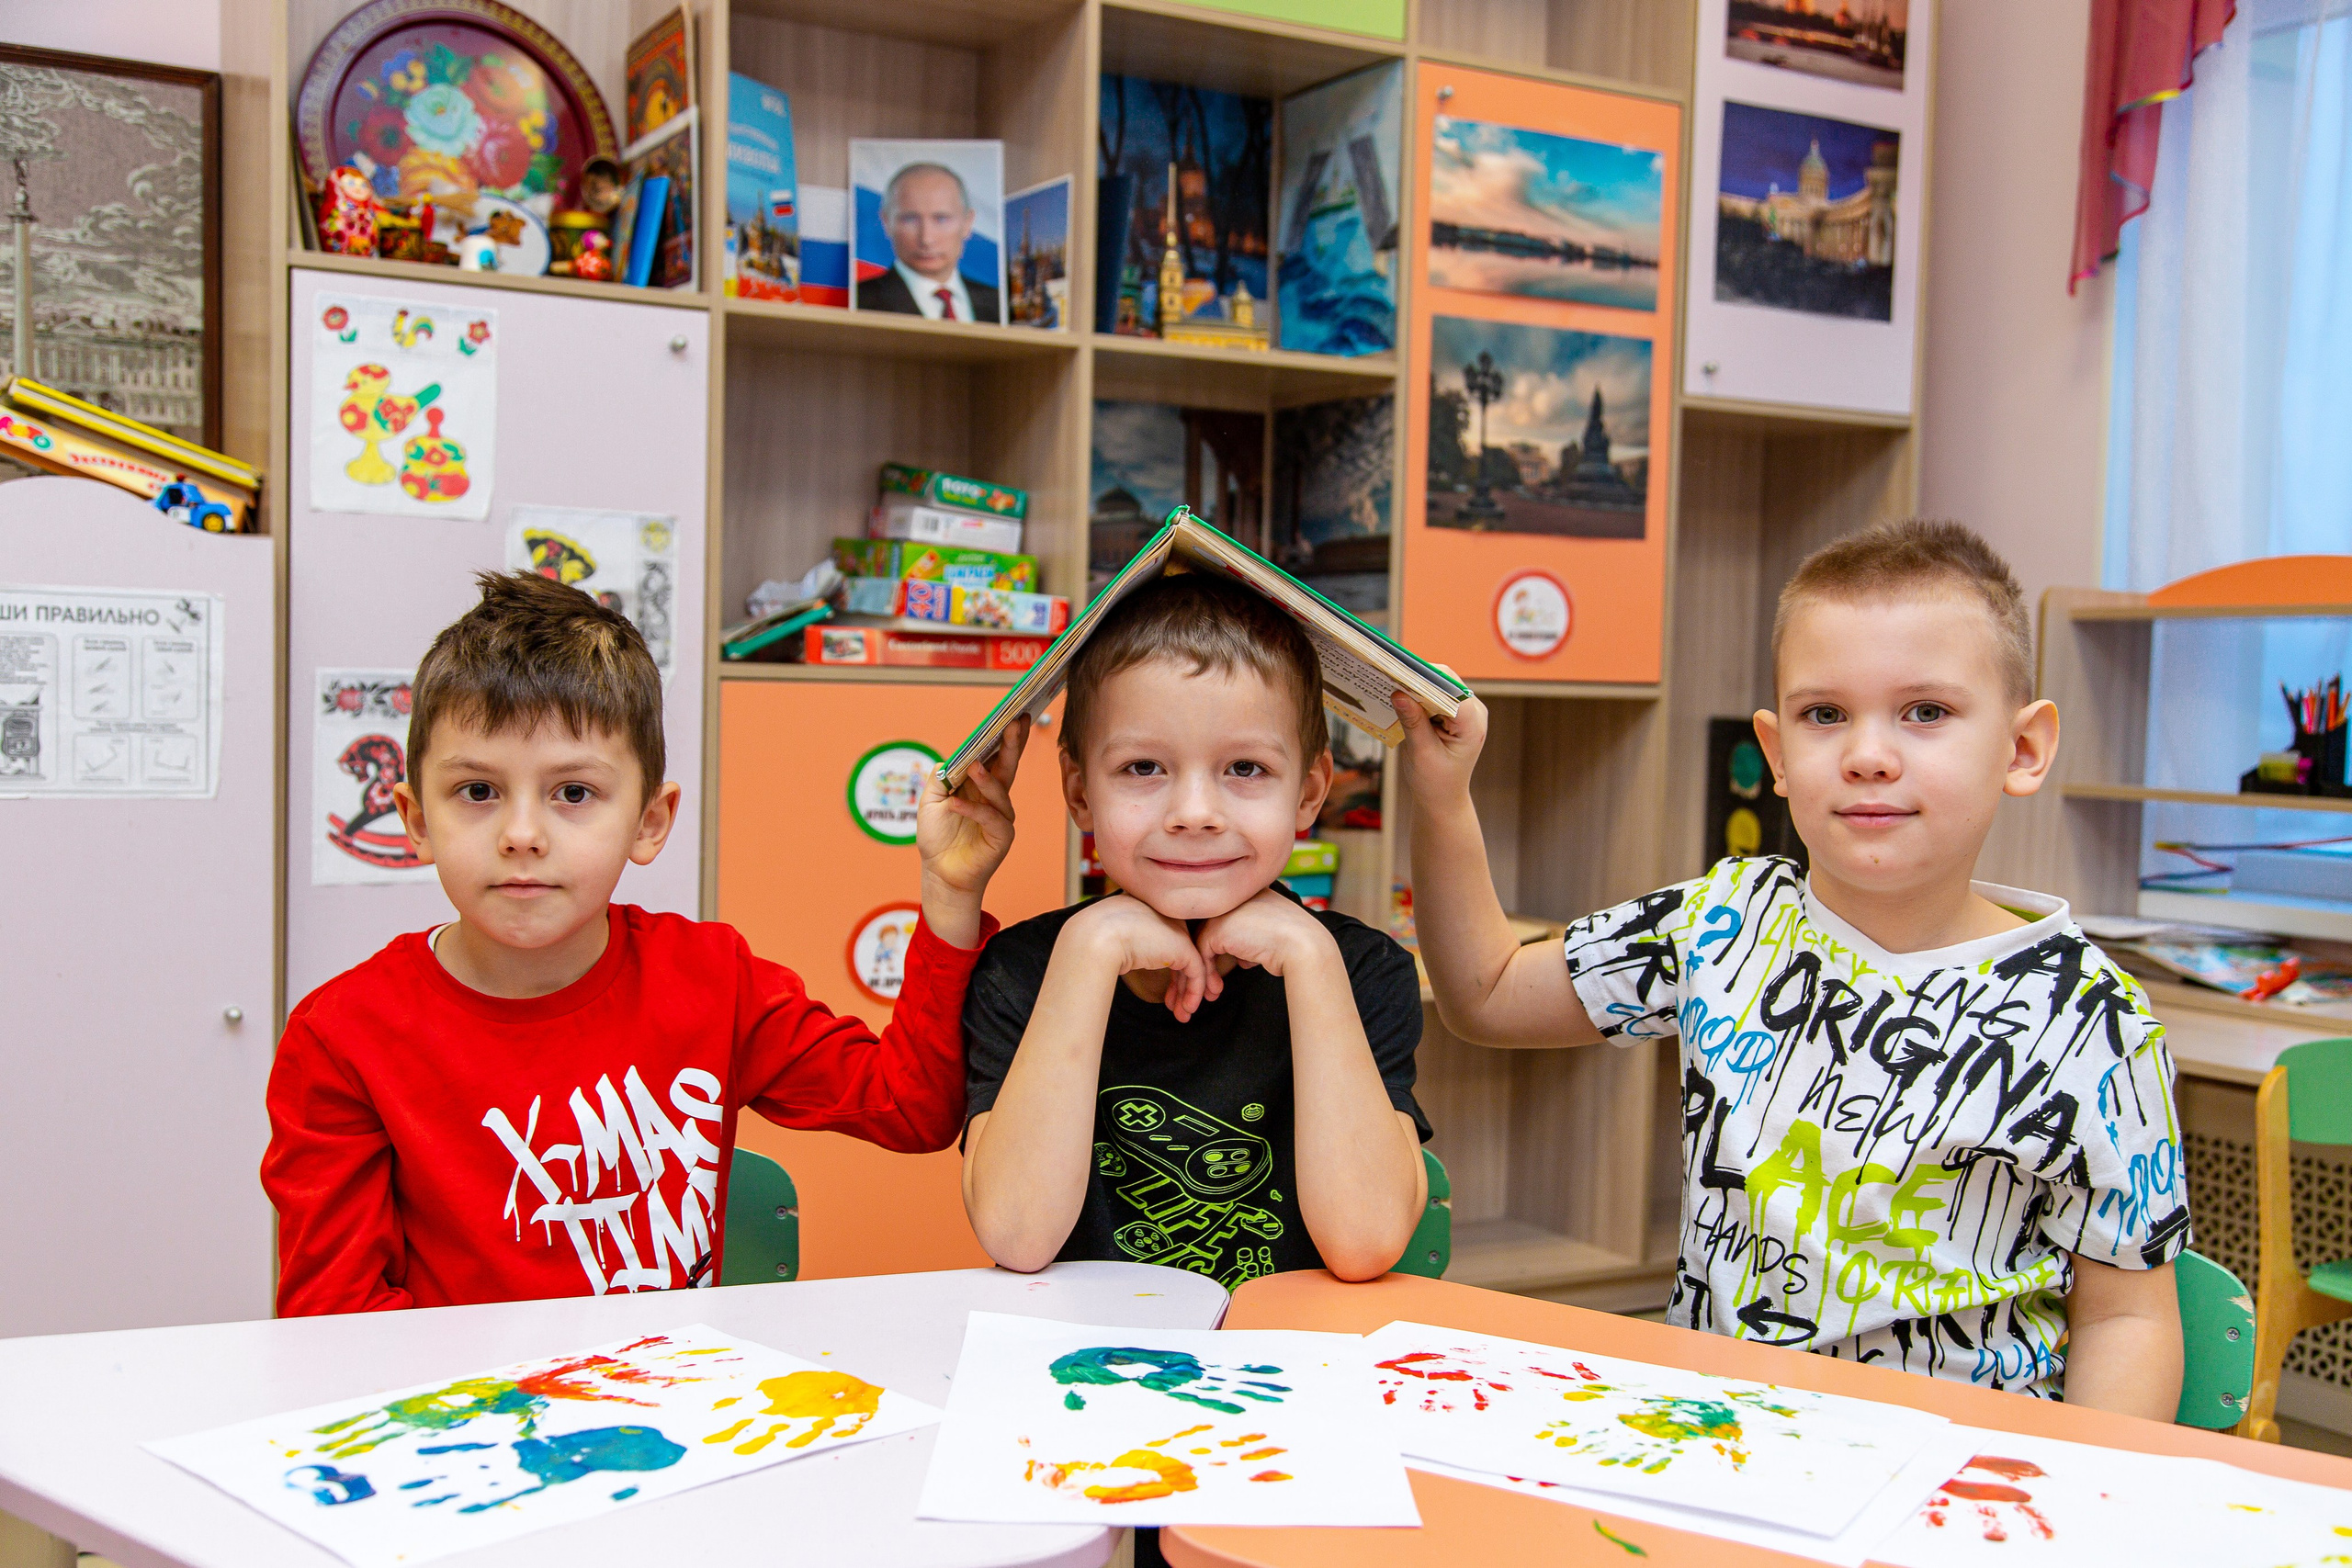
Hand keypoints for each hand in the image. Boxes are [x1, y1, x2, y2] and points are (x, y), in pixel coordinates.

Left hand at [916, 716, 1028, 947]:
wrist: (939, 872)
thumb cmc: (937, 837)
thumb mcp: (930, 801)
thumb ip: (941, 778)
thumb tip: (953, 759)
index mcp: (981, 786)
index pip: (998, 757)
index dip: (1008, 738)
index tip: (1015, 716)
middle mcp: (995, 799)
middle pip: (1008, 767)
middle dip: (1012, 744)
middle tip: (1014, 723)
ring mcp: (1001, 818)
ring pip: (1000, 793)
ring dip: (988, 779)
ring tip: (975, 767)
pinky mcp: (1001, 838)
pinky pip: (990, 819)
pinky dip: (973, 810)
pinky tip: (956, 804)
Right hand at [1069, 893, 1211, 1021]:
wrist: (1100, 935)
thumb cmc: (1098, 938)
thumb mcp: (1116, 938)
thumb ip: (1128, 944)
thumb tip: (1129, 959)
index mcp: (1151, 913)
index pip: (1167, 945)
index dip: (1170, 973)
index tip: (1165, 996)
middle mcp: (1167, 918)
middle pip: (1181, 956)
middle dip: (1181, 986)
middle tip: (1177, 1008)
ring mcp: (1178, 931)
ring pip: (1190, 966)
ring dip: (1187, 994)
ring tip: (1183, 1015)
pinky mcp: (1184, 946)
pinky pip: (1196, 973)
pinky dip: (1193, 993)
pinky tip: (1187, 1009)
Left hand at [1194, 887, 1336, 997]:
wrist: (1304, 946)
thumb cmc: (1297, 944)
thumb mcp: (1274, 935)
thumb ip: (1255, 940)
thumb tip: (1241, 960)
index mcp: (1252, 892)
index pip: (1229, 918)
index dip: (1226, 946)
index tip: (1232, 969)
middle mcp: (1236, 897)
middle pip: (1213, 929)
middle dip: (1211, 959)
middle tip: (1214, 984)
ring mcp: (1225, 911)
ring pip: (1205, 942)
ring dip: (1207, 970)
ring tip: (1213, 992)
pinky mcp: (1217, 929)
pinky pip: (1203, 953)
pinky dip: (1207, 974)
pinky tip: (1217, 990)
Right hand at [1392, 679, 1486, 807]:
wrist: (1442, 798)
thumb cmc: (1435, 782)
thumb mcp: (1421, 753)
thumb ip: (1412, 722)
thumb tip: (1399, 692)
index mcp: (1472, 724)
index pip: (1451, 690)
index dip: (1427, 678)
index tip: (1400, 673)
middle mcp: (1473, 712)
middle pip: (1445, 682)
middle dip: (1418, 679)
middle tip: (1390, 676)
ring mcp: (1464, 711)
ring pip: (1438, 685)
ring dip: (1416, 685)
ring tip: (1391, 684)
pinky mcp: (1452, 713)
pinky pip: (1434, 695)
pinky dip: (1417, 695)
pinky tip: (1399, 697)